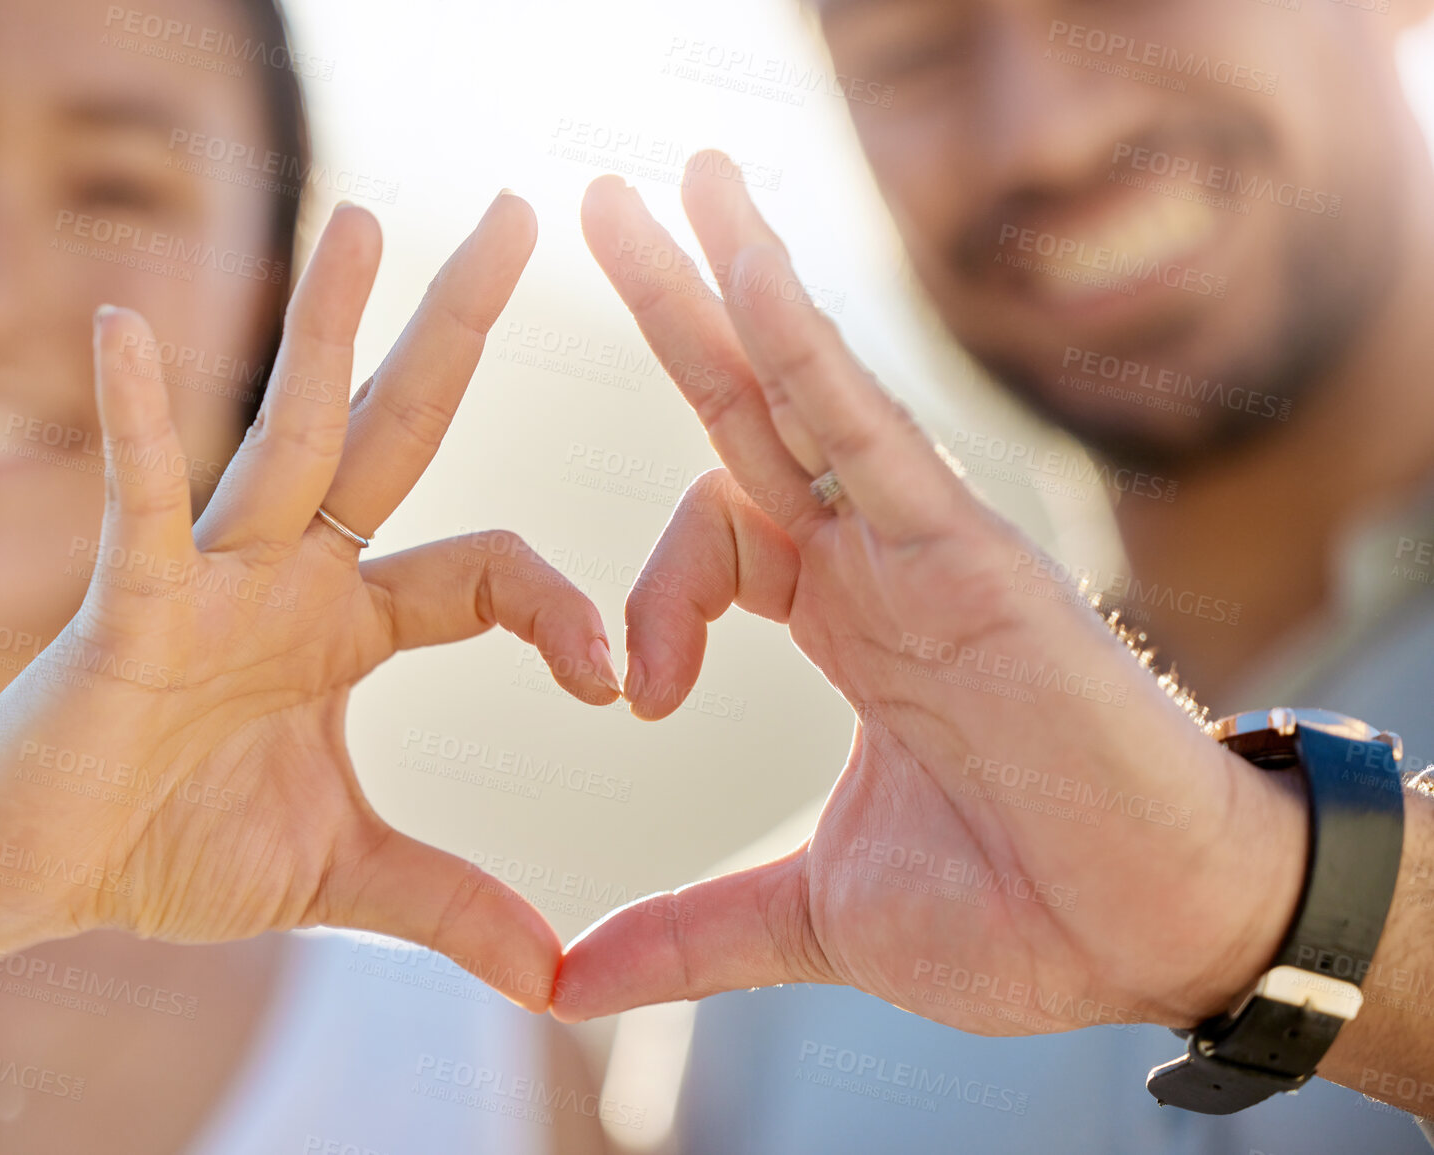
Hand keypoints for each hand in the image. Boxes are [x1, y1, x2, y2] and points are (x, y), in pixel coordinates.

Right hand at [0, 193, 617, 1010]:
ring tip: (359, 214)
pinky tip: (129, 327)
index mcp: (352, 622)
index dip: (561, 611)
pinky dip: (135, 422)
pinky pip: (139, 503)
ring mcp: (210, 575)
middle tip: (515, 215)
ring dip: (321, 326)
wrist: (40, 876)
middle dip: (451, 327)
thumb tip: (558, 979)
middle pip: (390, 429)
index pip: (487, 572)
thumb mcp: (343, 877)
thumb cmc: (175, 846)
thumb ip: (449, 907)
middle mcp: (292, 572)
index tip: (617, 682)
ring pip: (281, 434)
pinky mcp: (126, 605)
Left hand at [553, 160, 1307, 1031]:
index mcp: (845, 628)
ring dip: (730, 284)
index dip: (652, 594)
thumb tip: (565, 986)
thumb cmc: (1017, 916)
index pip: (720, 533)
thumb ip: (690, 932)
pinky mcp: (966, 551)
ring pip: (805, 388)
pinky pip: (869, 427)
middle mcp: (876, 565)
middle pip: (749, 415)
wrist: (1147, 940)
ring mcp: (921, 546)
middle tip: (597, 209)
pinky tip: (741, 263)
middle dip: (674, 315)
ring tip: (668, 184)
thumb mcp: (813, 917)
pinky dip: (803, 348)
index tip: (633, 694)